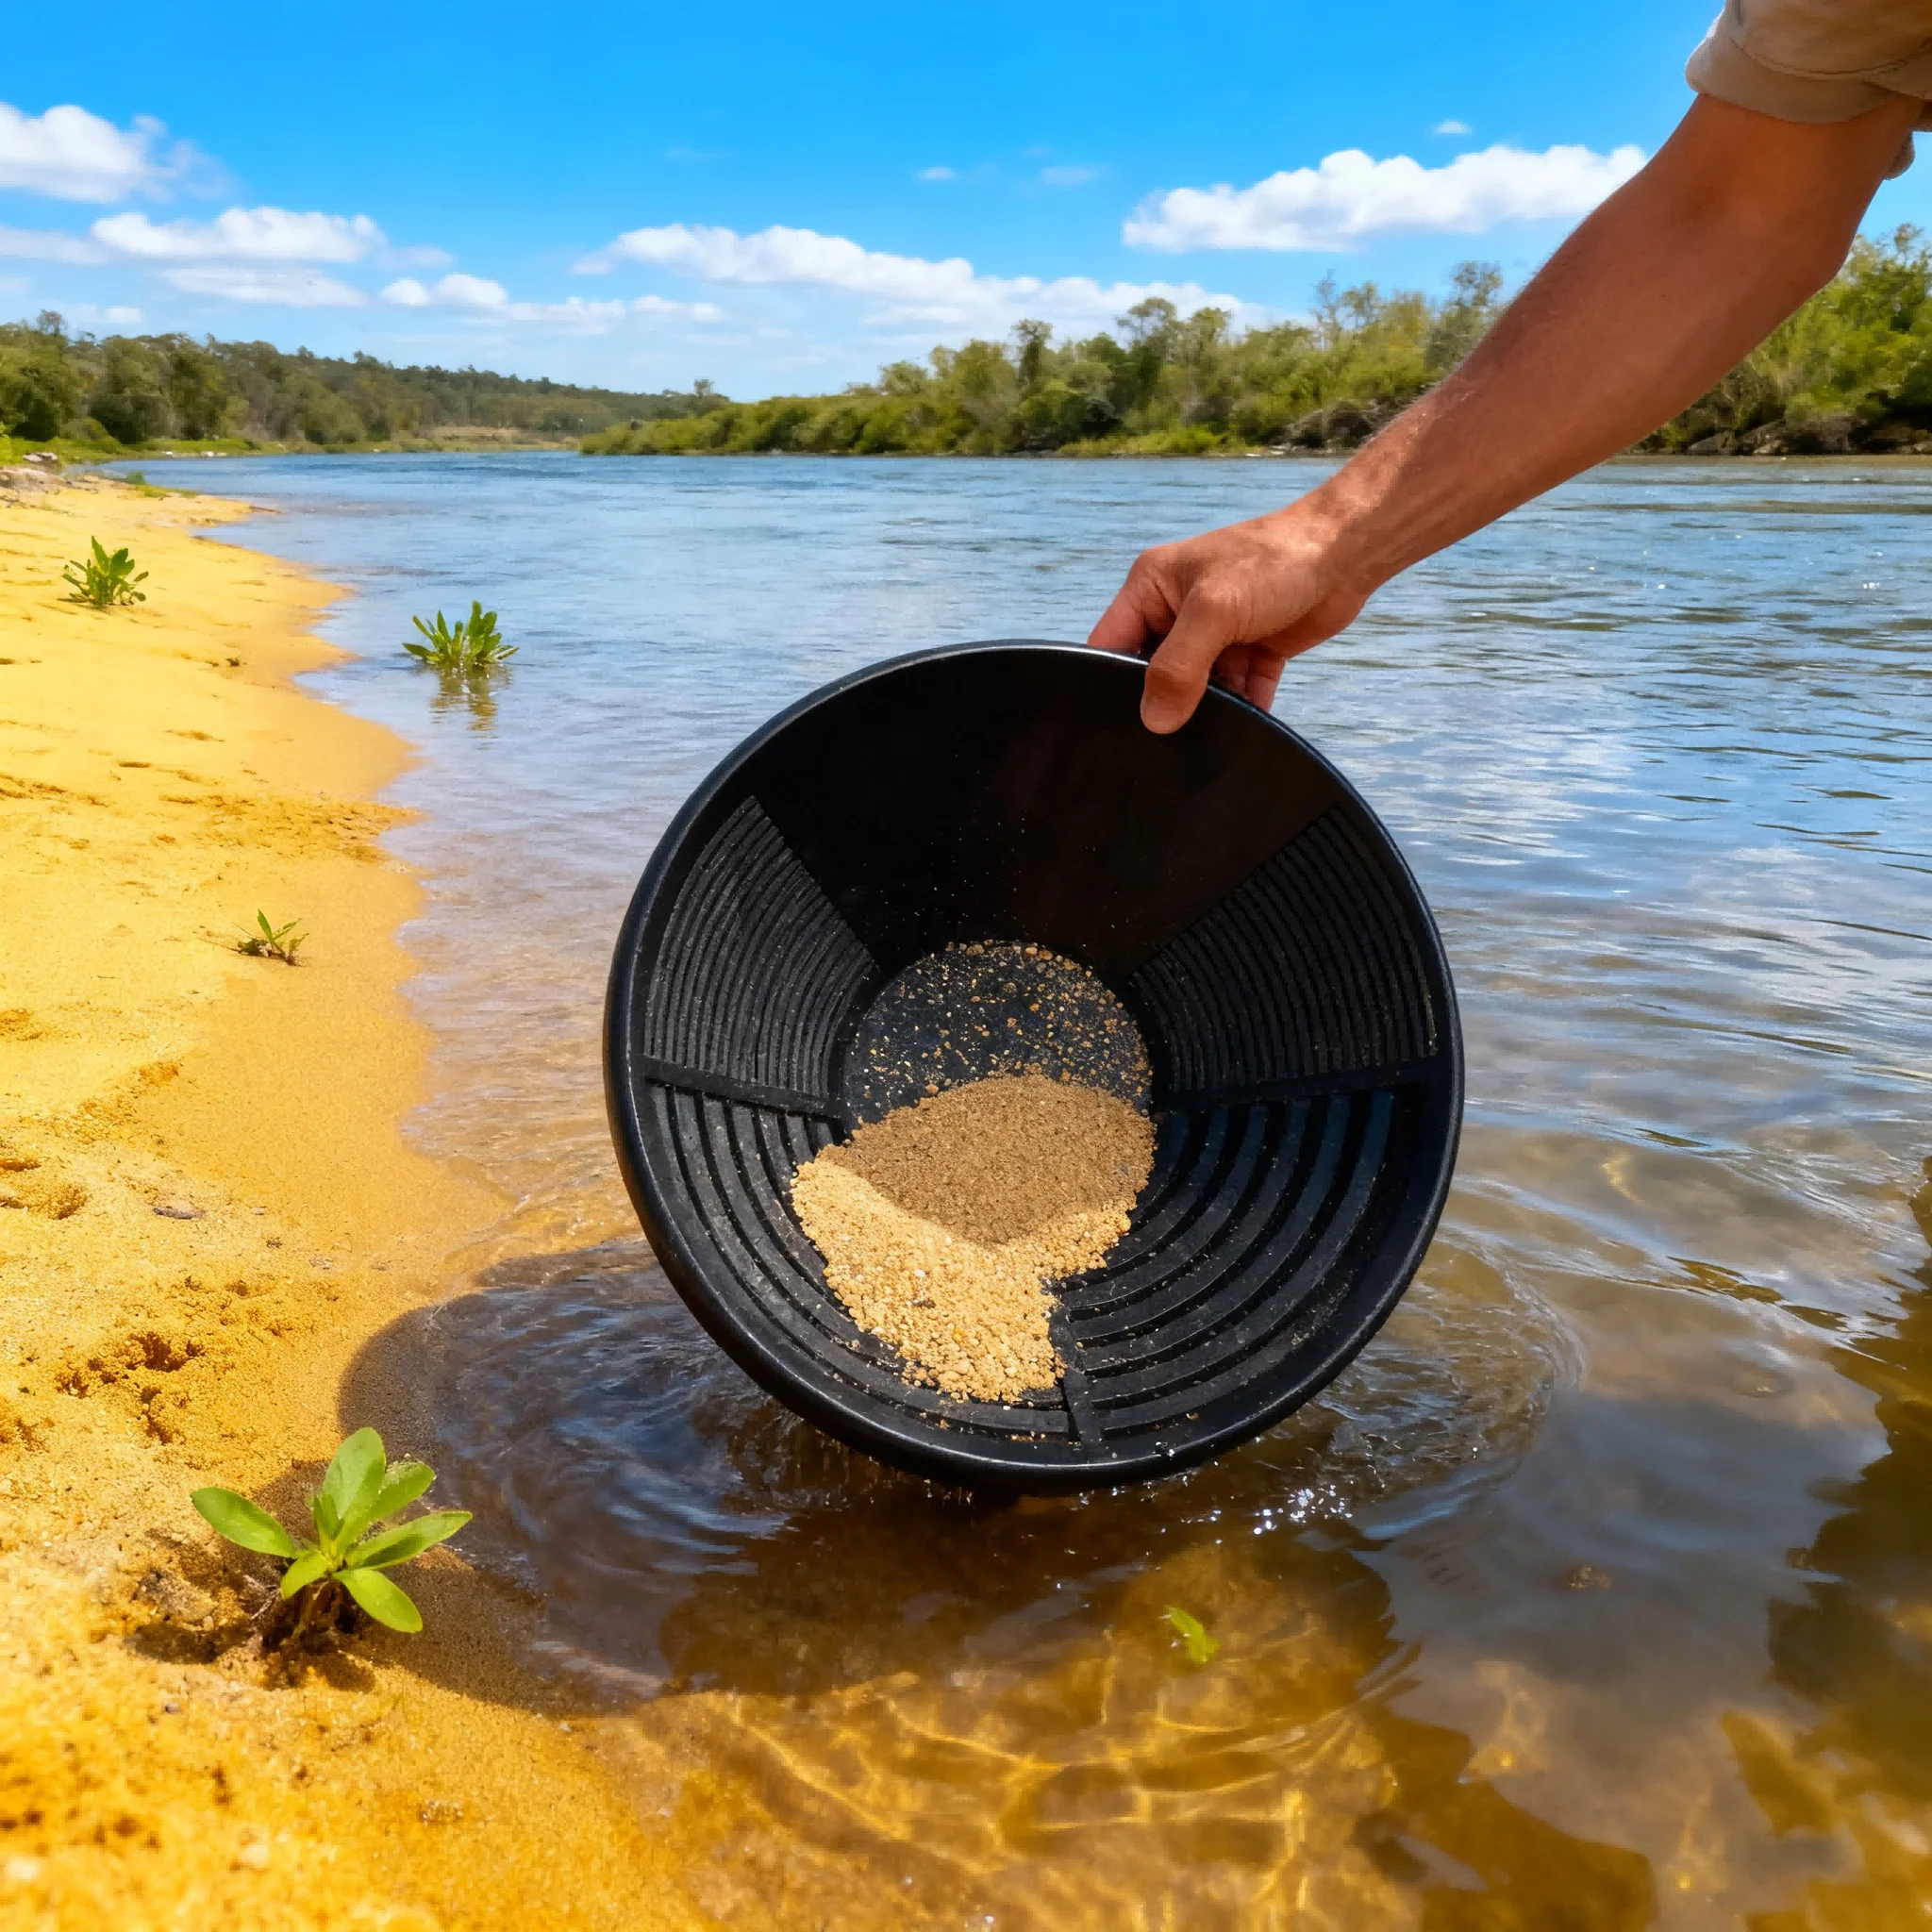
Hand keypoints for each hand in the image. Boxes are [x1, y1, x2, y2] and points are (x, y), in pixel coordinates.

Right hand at [1087, 505, 1369, 731]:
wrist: (1347, 552)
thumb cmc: (1275, 560)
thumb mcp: (1215, 611)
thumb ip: (1178, 667)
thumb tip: (1155, 720)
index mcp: (1152, 587)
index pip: (1111, 644)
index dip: (1109, 683)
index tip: (1117, 726)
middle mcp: (1177, 610)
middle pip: (1153, 672)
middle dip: (1163, 702)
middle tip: (1164, 740)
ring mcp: (1216, 632)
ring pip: (1197, 687)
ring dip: (1207, 710)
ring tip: (1209, 736)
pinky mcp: (1251, 650)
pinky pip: (1238, 691)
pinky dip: (1244, 709)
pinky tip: (1247, 729)